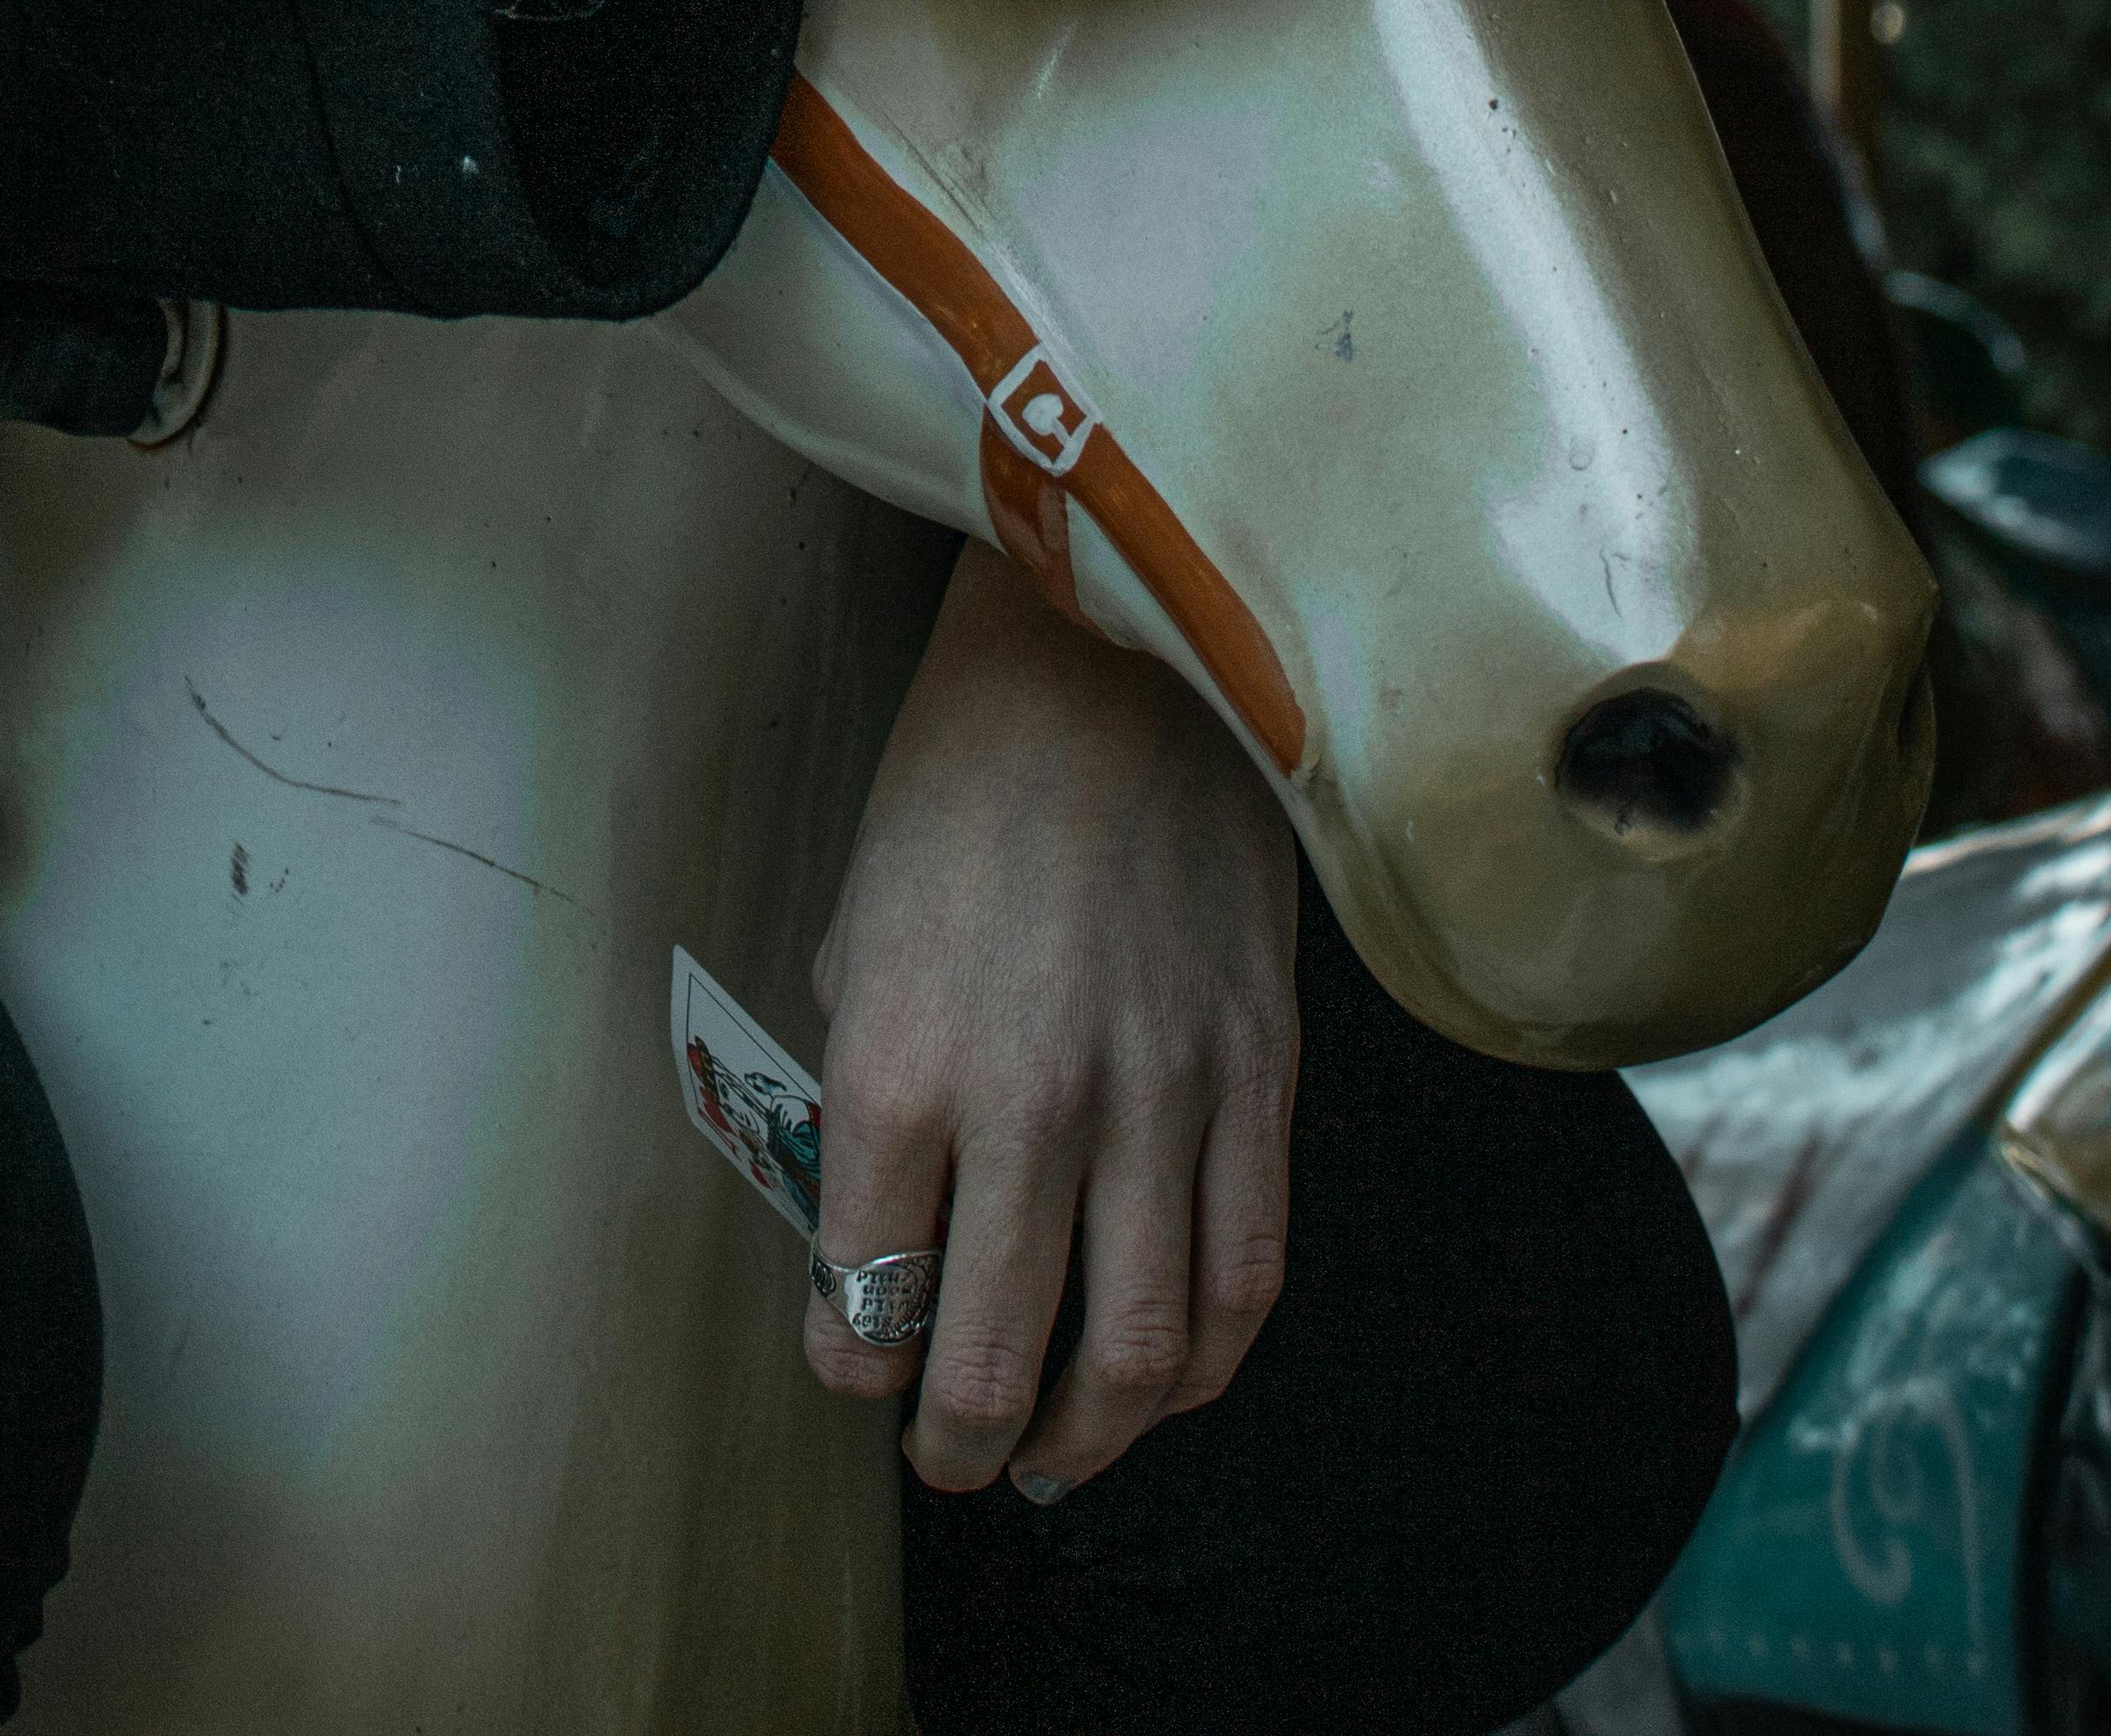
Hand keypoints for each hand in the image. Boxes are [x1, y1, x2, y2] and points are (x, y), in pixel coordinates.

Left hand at [804, 542, 1298, 1496]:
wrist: (1115, 652)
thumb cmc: (967, 767)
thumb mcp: (864, 913)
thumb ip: (874, 1059)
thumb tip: (889, 1181)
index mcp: (901, 1061)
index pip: (866, 1294)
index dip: (852, 1361)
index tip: (852, 1365)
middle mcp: (1029, 1105)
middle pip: (996, 1359)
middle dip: (958, 1442)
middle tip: (947, 1458)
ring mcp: (1160, 1098)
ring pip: (1141, 1354)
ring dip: (1089, 1437)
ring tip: (1054, 1456)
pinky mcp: (1259, 1075)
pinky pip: (1247, 1275)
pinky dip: (1206, 1364)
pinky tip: (1168, 1379)